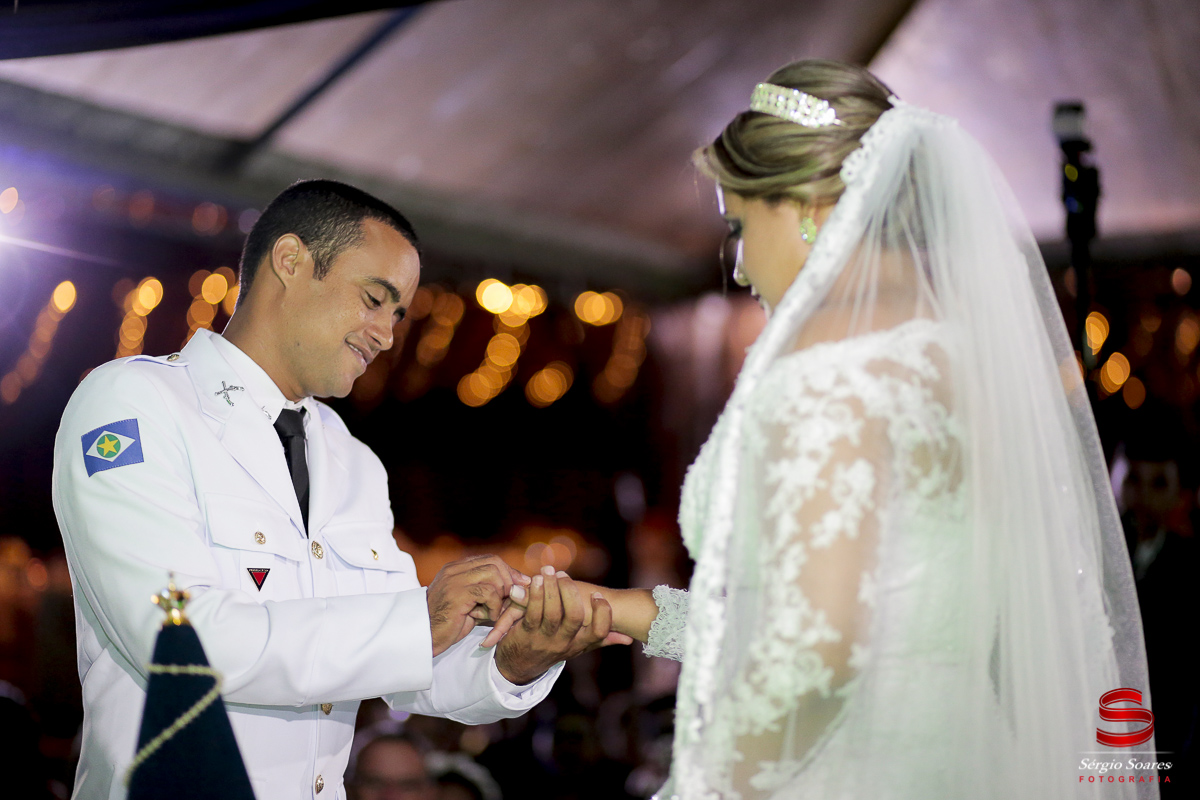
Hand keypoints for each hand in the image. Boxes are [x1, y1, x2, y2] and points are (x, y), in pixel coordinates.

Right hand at [426, 555, 529, 656]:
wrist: (423, 637)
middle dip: (509, 580)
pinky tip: (490, 616)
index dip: (508, 571)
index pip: (490, 559)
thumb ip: (487, 593)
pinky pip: (488, 592)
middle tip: (512, 598)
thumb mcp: (469, 603)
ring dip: (501, 593)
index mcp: (456, 569)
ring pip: (493, 574)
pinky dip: (495, 605)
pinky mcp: (457, 594)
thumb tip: (516, 588)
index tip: (521, 584)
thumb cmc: (447, 624)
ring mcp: (454, 580)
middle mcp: (454, 570)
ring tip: (496, 610)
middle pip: (494, 562)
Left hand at [493, 566, 632, 684]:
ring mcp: (545, 639)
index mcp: (580, 643)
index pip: (599, 632)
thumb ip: (601, 639)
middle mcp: (565, 642)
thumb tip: (629, 639)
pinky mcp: (526, 634)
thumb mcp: (577, 647)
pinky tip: (536, 581)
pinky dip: (534, 595)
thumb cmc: (553, 648)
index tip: (597, 595)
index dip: (602, 613)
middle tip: (563, 574)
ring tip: (548, 570)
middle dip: (570, 591)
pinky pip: (532, 613)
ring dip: (551, 588)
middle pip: (575, 617)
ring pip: (552, 612)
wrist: (519, 666)